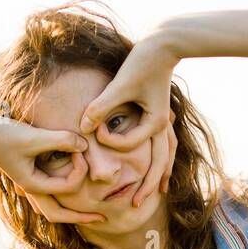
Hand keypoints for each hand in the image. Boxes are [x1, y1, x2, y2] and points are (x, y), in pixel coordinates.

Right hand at [0, 111, 105, 223]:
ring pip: (51, 209)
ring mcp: (29, 185)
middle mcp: (32, 190)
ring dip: (70, 213)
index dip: (80, 168)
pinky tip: (69, 196)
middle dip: (82, 218)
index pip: (68, 186)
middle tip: (103, 219)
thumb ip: (60, 140)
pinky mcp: (27, 175)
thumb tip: (84, 145)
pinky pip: (46, 195)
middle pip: (60, 215)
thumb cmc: (3, 134)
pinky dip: (59, 199)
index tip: (80, 148)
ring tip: (89, 213)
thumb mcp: (33, 136)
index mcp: (34, 185)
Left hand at [77, 33, 180, 206]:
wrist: (164, 43)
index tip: (95, 132)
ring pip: (165, 157)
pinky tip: (159, 170)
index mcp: (155, 121)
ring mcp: (165, 121)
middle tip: (132, 205)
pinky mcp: (162, 116)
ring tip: (154, 195)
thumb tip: (83, 126)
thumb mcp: (121, 85)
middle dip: (146, 185)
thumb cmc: (142, 62)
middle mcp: (163, 125)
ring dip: (158, 176)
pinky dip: (161, 159)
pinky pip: (164, 145)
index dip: (111, 141)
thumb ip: (102, 107)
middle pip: (158, 163)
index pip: (131, 143)